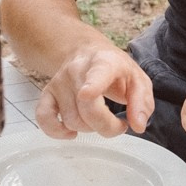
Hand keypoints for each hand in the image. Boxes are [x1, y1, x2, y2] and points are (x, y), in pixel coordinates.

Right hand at [33, 42, 151, 139]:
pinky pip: (43, 118)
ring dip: (89, 129)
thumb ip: (142, 102)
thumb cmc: (115, 69)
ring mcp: (59, 82)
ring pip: (71, 120)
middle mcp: (77, 70)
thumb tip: (138, 125)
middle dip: (106, 126)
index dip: (92, 85)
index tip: (87, 94)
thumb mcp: (138, 79)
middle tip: (119, 125)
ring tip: (100, 119)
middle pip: (86, 108)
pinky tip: (71, 132)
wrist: (88, 53)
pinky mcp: (47, 93)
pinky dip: (56, 132)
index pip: (97, 74)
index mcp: (104, 62)